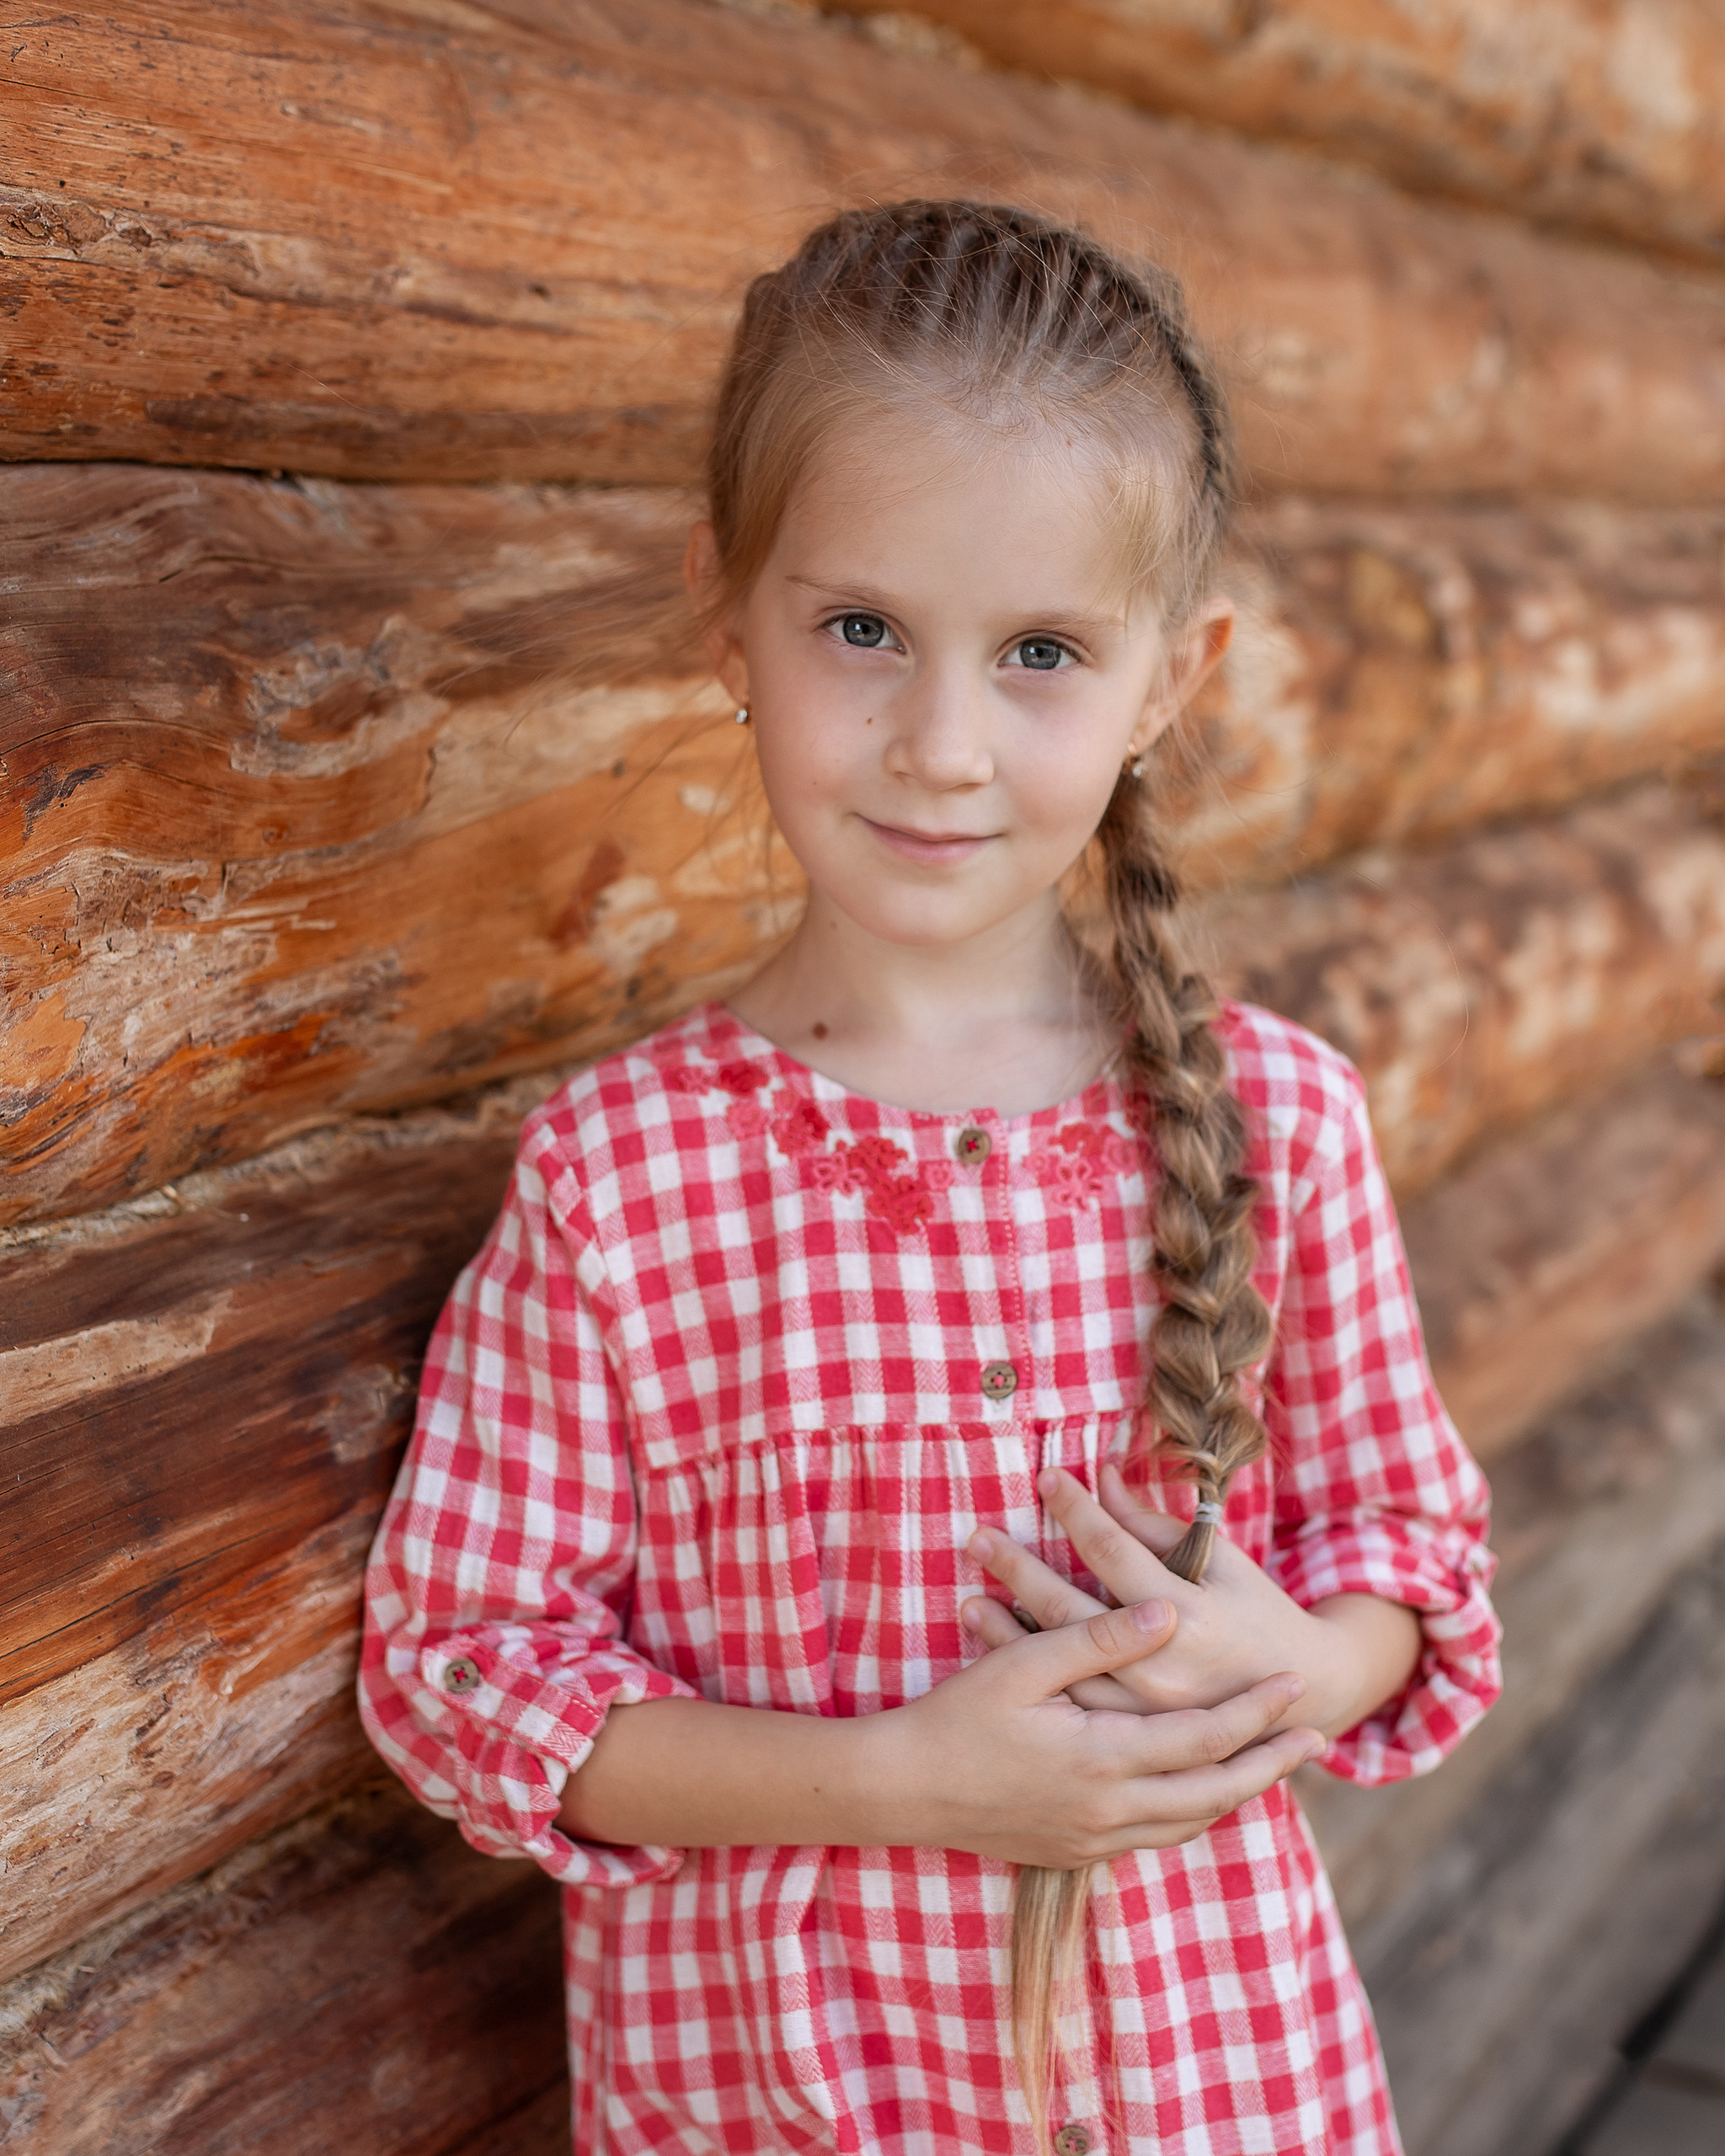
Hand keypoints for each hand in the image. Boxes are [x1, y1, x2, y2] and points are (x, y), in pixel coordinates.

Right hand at [871, 1596, 1324, 1868]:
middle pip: (1215, 1794)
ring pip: (1190, 1825)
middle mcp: (1109, 1812)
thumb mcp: (1025, 1666)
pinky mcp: (1073, 1854)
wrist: (901, 1791)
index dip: (1256, 1713)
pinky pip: (1155, 1839)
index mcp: (1104, 1760)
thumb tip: (1166, 1611)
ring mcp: (1092, 1840)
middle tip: (1314, 1739)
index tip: (1297, 1687)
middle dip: (1269, 1764)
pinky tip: (1197, 1793)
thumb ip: (1100, 1637)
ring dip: (1235, 1794)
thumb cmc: (956, 1718)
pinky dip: (1190, 1814)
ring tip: (1269, 1765)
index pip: (1205, 1739)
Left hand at [960, 1462, 1421, 1739]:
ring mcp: (1144, 1715)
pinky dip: (1033, 1678)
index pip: (1115, 1552)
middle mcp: (1162, 1670)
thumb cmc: (1257, 1613)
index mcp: (1189, 1617)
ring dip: (1010, 1629)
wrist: (1303, 1694)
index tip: (1045, 1476)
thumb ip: (1155, 1527)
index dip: (1078, 1511)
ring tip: (968, 1593)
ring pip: (1062, 1669)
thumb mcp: (1221, 1563)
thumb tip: (1101, 1479)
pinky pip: (1070, 1708)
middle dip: (1020, 1569)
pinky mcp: (1135, 1744)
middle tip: (977, 1536)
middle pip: (1072, 1613)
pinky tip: (997, 1649)